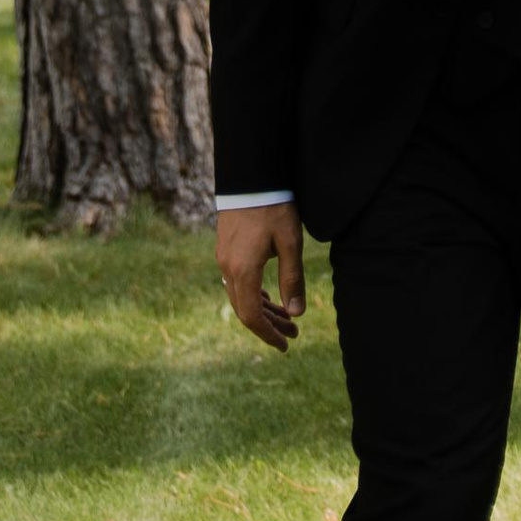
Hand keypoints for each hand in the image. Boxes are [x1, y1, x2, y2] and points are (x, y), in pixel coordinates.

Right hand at [216, 202, 304, 349]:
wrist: (251, 175)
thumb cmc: (274, 206)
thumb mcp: (290, 243)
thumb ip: (292, 279)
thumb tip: (296, 313)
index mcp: (243, 271)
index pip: (251, 316)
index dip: (268, 334)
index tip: (285, 345)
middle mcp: (228, 268)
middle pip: (245, 309)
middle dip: (269, 325)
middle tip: (294, 333)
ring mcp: (224, 259)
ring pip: (241, 296)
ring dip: (263, 309)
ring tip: (287, 317)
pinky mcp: (225, 249)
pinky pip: (237, 282)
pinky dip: (254, 294)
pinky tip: (269, 296)